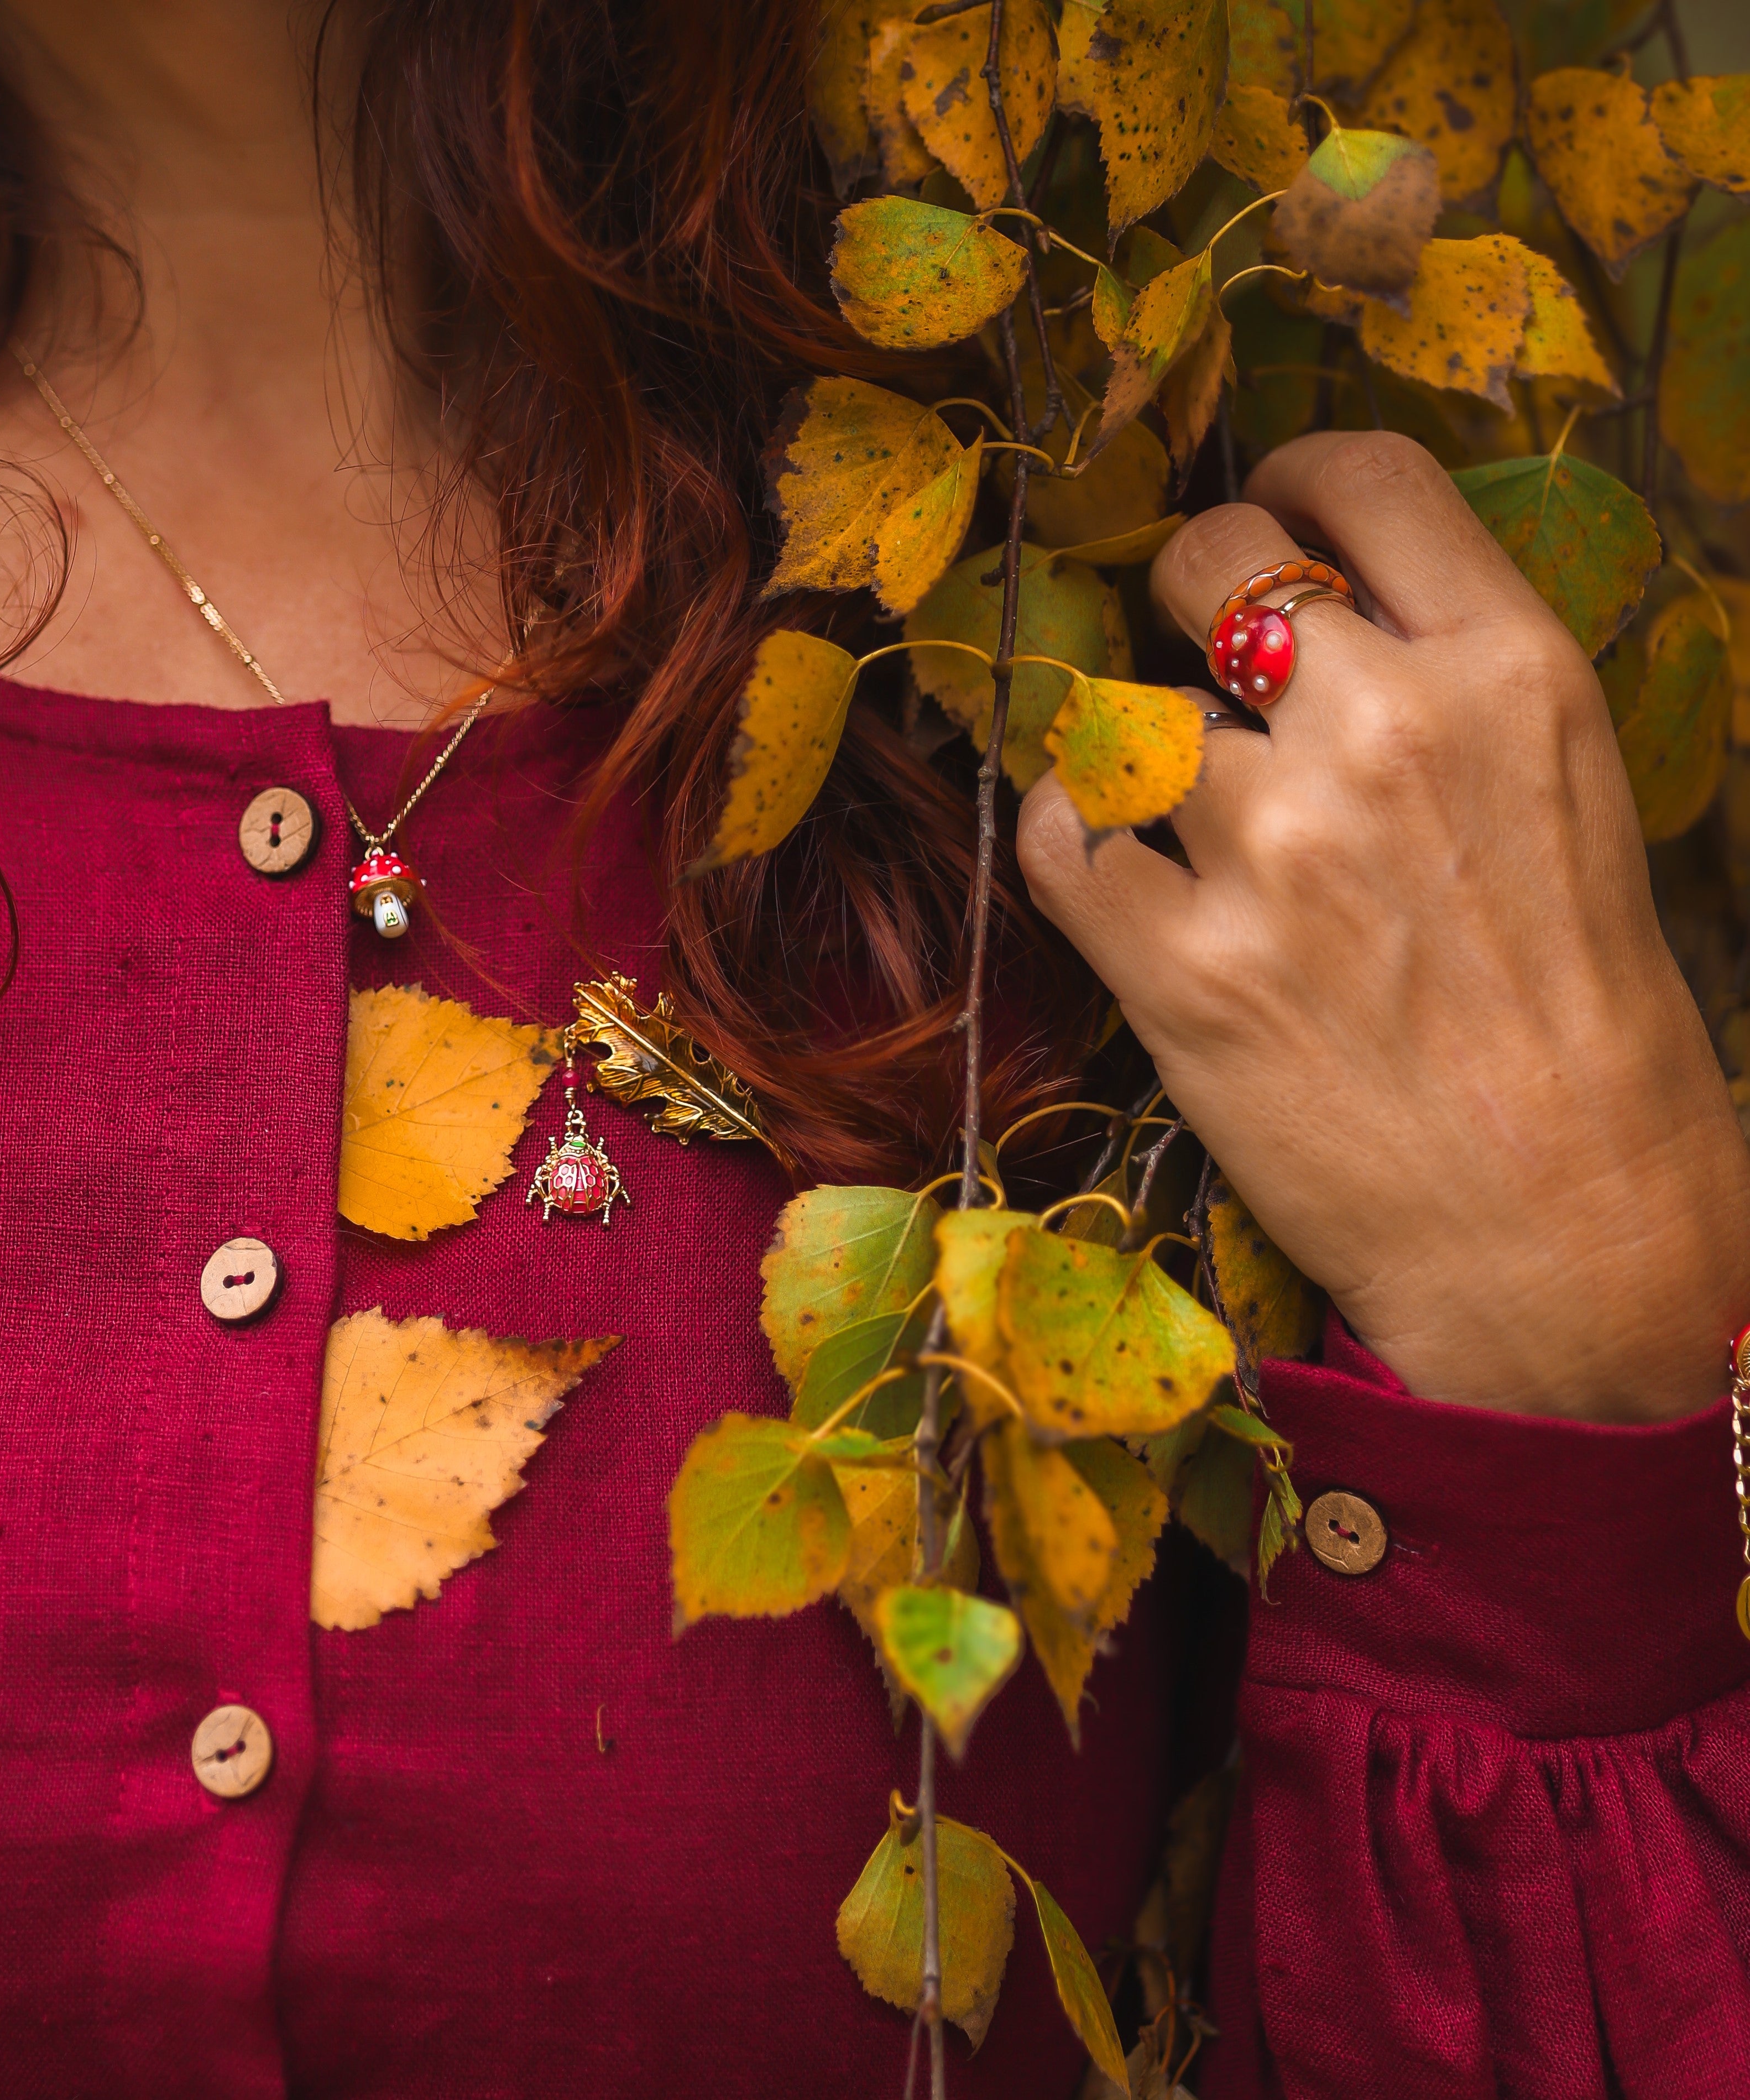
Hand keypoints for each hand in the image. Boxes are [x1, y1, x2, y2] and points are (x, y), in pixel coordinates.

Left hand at [1016, 431, 1749, 1424]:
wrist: (1564, 1221)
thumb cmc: (1575, 1012)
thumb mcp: (1565, 793)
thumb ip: (1445, 682)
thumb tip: (1302, 608)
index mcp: (1510, 675)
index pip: (1361, 479)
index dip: (1285, 477)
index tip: (1261, 509)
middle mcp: (1386, 736)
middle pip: (1207, 560)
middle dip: (1183, 593)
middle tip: (1199, 661)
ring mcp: (1274, 852)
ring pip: (1125, 707)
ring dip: (1142, 750)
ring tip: (1193, 819)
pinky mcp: (1182, 967)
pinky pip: (1059, 833)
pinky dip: (1072, 837)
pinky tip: (1119, 866)